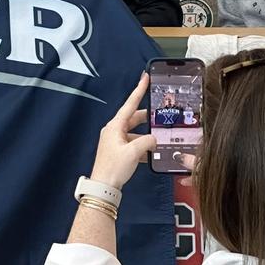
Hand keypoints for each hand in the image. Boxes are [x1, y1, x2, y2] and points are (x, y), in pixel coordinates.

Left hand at [89, 74, 156, 189]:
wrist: (104, 186)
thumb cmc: (114, 167)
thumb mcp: (134, 152)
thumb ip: (147, 141)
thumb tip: (154, 139)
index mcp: (115, 126)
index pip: (130, 104)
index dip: (138, 91)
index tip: (144, 78)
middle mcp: (113, 130)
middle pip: (134, 118)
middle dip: (147, 118)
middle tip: (160, 115)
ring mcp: (115, 141)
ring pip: (135, 133)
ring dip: (146, 136)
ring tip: (159, 139)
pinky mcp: (118, 151)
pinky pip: (133, 144)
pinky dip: (142, 146)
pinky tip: (151, 153)